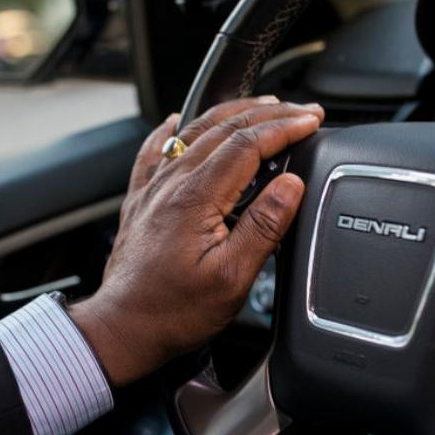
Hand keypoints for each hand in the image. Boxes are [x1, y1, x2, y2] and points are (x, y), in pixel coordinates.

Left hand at [69, 97, 324, 385]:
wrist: (122, 328)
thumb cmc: (173, 311)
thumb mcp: (232, 278)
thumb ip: (264, 227)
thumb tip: (290, 186)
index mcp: (196, 197)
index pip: (248, 144)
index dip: (285, 128)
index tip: (312, 120)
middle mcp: (172, 183)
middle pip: (225, 128)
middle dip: (270, 114)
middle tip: (302, 110)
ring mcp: (153, 188)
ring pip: (195, 131)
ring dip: (233, 114)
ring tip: (264, 107)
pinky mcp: (140, 200)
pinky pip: (156, 151)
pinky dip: (174, 130)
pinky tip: (178, 121)